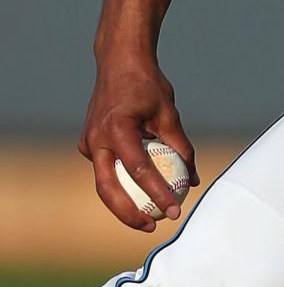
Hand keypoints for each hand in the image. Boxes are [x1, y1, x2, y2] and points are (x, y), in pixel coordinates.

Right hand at [78, 54, 198, 231]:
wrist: (119, 61)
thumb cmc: (148, 84)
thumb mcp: (169, 113)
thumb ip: (180, 146)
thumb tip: (193, 179)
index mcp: (117, 128)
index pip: (138, 170)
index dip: (157, 193)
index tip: (174, 211)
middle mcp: (96, 138)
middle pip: (108, 189)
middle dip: (129, 214)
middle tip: (153, 226)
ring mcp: (88, 142)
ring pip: (103, 182)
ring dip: (122, 202)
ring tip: (147, 217)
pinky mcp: (87, 143)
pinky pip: (104, 168)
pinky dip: (119, 181)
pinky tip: (137, 190)